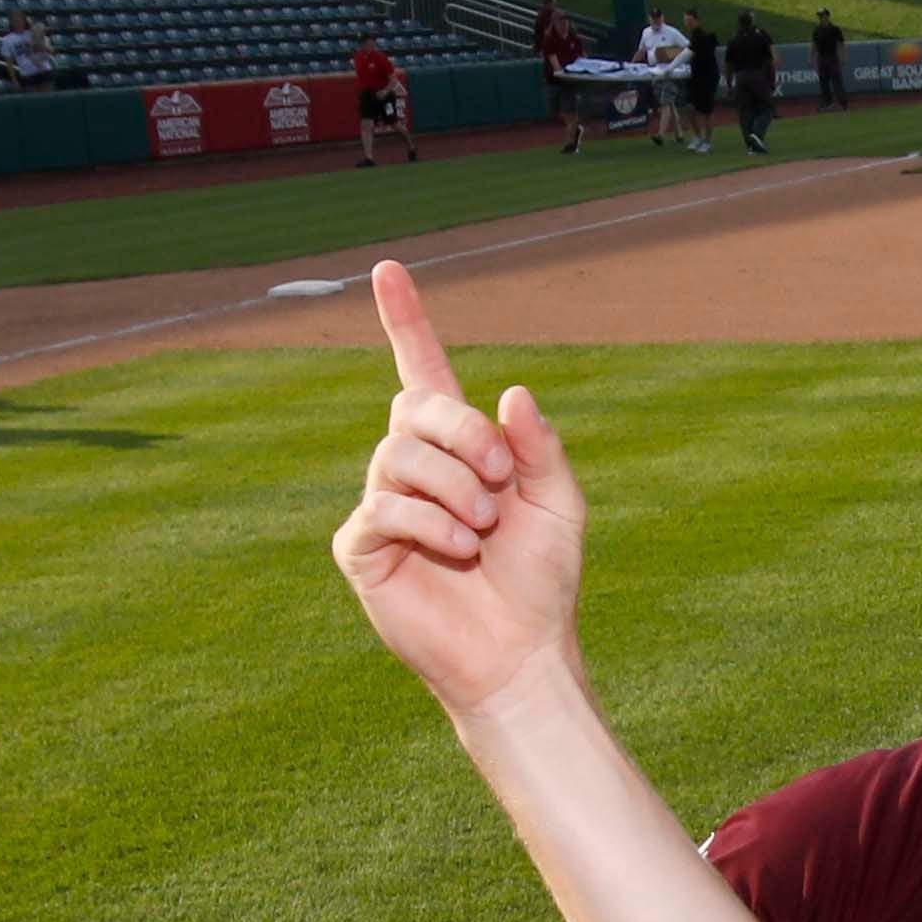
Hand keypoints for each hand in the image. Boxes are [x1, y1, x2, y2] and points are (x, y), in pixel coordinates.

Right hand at [330, 260, 586, 724]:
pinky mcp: (363, 547)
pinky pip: (383, 507)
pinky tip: (458, 549)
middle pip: (413, 409)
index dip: (406, 322)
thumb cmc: (541, 582)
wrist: (521, 653)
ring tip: (482, 530)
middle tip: (501, 482)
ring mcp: (383, 505)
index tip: (388, 268)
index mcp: (460, 450)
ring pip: (398, 456)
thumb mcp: (558, 504)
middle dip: (464, 434)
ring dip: (454, 488)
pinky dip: (430, 523)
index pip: (423, 373)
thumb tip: (510, 393)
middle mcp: (414, 469)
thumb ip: (537, 447)